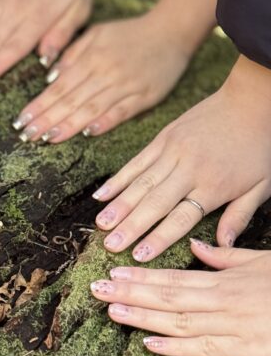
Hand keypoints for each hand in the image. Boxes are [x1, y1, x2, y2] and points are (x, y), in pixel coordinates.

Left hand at [14, 0, 230, 142]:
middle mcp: (105, 72)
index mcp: (90, 58)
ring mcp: (125, 85)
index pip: (58, 87)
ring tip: (48, 138)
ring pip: (92, 107)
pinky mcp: (145, 95)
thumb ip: (73, 54)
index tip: (21, 121)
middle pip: (71, 99)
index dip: (39, 105)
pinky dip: (106, 121)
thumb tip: (50, 78)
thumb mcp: (96, 34)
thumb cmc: (128, 34)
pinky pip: (123, 111)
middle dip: (46, 119)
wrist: (171, 30)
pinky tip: (89, 132)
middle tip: (26, 135)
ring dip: (69, 124)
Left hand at [90, 239, 270, 355]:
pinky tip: (148, 344)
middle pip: (169, 298)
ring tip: (111, 311)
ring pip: (179, 323)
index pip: (175, 277)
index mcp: (228, 280)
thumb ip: (229, 257)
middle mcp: (226, 302)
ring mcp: (235, 327)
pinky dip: (175, 348)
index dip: (142, 276)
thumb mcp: (265, 260)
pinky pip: (205, 350)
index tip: (113, 273)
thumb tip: (198, 246)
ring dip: (142, 318)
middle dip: (130, 294)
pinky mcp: (247, 350)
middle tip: (95, 290)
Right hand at [93, 56, 270, 260]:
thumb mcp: (261, 185)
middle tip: (110, 245)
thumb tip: (223, 246)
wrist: (251, 100)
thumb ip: (239, 216)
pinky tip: (102, 194)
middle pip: (155, 203)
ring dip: (119, 205)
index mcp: (213, 186)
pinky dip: (118, 179)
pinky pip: (136, 162)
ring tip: (101, 224)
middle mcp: (189, 170)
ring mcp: (173, 152)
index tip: (139, 256)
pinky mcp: (163, 138)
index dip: (159, 238)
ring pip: (140, 183)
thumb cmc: (259, 145)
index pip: (181, 218)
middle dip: (130, 226)